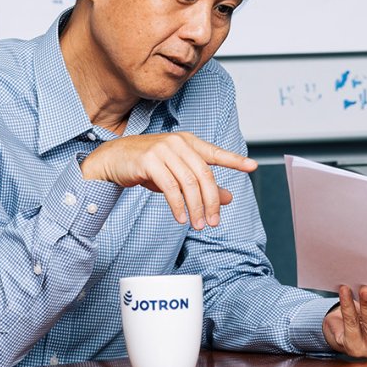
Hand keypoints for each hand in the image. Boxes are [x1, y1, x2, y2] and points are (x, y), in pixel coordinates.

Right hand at [79, 132, 253, 228]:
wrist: (114, 159)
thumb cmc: (149, 166)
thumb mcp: (178, 174)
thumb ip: (203, 185)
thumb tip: (228, 198)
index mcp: (189, 142)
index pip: (216, 152)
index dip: (235, 160)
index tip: (253, 167)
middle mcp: (178, 143)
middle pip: (204, 175)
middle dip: (211, 201)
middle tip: (214, 222)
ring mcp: (163, 150)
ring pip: (188, 183)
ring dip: (195, 207)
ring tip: (198, 225)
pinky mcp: (148, 160)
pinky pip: (169, 187)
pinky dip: (177, 205)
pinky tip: (181, 218)